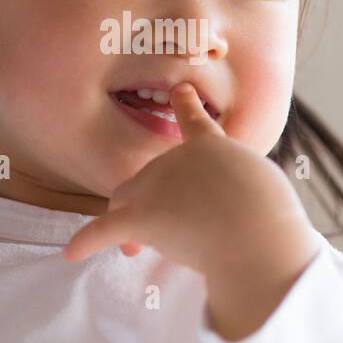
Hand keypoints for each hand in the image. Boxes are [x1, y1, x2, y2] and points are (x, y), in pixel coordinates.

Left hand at [63, 83, 318, 336]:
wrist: (257, 234)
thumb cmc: (272, 217)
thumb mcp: (267, 191)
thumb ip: (247, 192)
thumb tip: (242, 215)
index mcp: (214, 148)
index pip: (196, 122)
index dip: (186, 105)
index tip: (179, 89)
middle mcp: (178, 158)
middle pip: (152, 177)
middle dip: (154, 202)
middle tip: (170, 232)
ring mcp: (156, 185)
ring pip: (126, 201)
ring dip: (126, 223)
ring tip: (133, 251)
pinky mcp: (141, 216)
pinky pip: (105, 230)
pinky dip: (87, 243)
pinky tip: (71, 253)